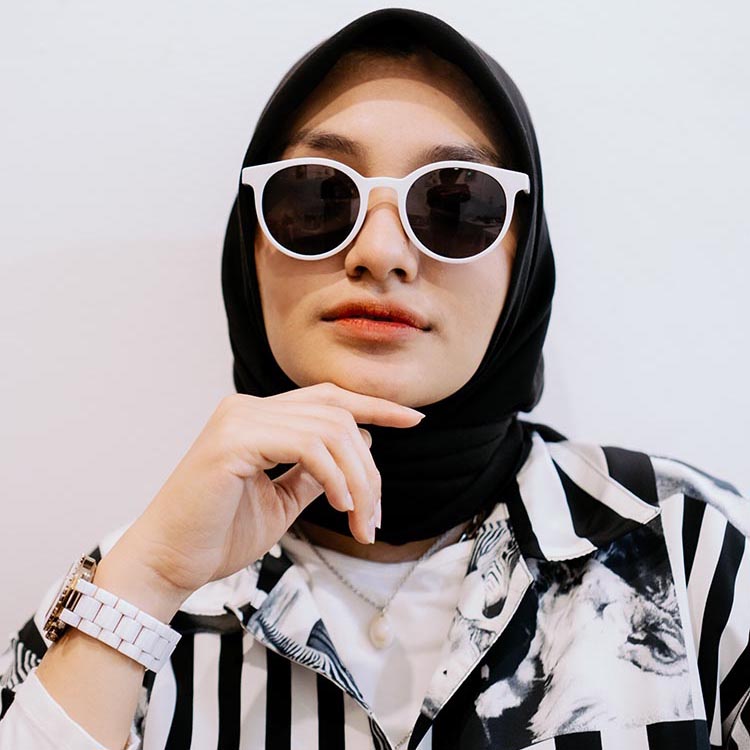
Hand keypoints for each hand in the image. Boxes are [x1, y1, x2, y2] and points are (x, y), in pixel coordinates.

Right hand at [111, 383, 423, 600]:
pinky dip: (335, 476)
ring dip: (359, 480)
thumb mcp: (281, 501)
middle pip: (338, 415)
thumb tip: (358, 447)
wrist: (166, 565)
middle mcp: (248, 407)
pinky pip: (308, 446)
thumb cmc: (217, 536)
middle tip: (374, 518)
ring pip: (330, 430)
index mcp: (257, 416)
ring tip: (361, 523)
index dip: (375, 405)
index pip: (328, 398)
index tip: (415, 418)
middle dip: (369, 467)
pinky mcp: (234, 440)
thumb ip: (315, 472)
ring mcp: (239, 419)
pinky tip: (341, 506)